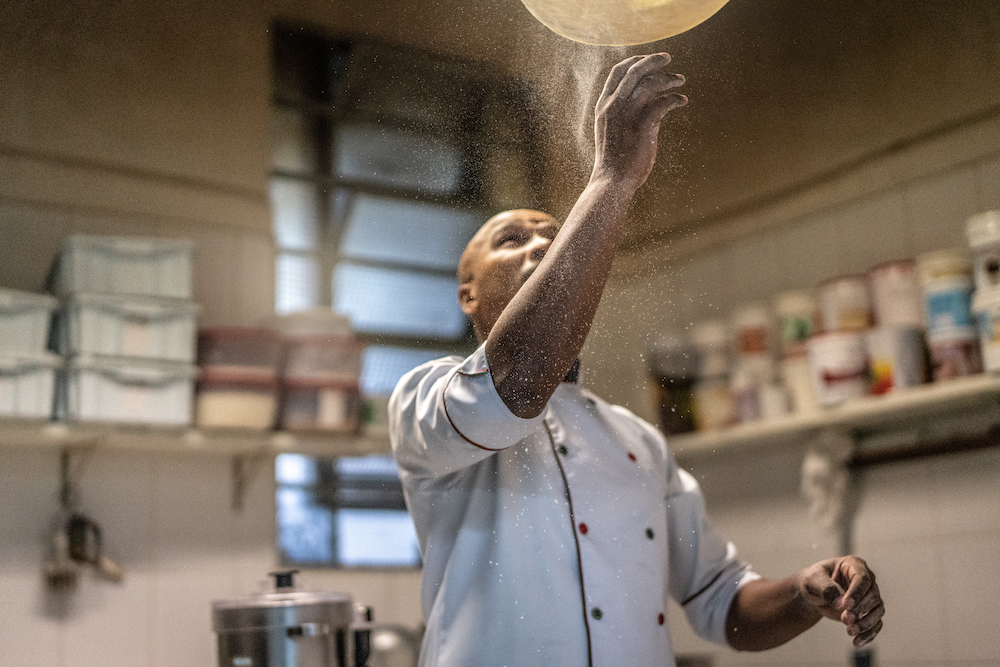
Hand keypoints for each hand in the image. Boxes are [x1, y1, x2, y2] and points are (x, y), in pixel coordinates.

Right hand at [591, 53, 686, 190]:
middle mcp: (613, 106)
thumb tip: (657, 101)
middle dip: (653, 61)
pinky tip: (682, 100)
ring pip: (650, 84)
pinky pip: (662, 103)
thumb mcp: (615, 130)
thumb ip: (632, 112)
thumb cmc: (615, 158)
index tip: (650, 59)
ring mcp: (626, 116)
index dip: (635, 60)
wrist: (611, 181)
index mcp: (604, 105)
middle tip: (668, 58)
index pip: (618, 72)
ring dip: (668, 78)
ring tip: (681, 80)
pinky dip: (675, 98)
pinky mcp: (641, 127)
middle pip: (634, 71)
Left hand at [797, 556, 884, 646]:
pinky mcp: (868, 612)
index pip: (862, 579)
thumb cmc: (813, 580)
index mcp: (854, 565)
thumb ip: (826, 588)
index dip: (856, 593)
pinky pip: (875, 624)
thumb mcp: (813, 579)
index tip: (846, 606)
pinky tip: (857, 642)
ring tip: (850, 631)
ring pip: (877, 611)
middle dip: (860, 610)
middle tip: (845, 620)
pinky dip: (868, 634)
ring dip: (866, 623)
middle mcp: (866, 580)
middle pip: (873, 596)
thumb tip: (840, 602)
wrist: (813, 593)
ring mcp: (869, 596)